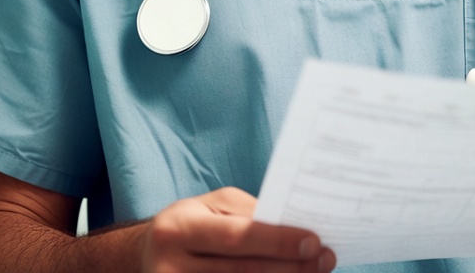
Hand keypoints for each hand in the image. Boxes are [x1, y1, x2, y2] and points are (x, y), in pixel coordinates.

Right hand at [140, 186, 335, 272]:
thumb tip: (292, 226)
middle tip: (325, 259)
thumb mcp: (212, 207)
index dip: (276, 240)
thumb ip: (247, 215)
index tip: (314, 241)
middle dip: (289, 267)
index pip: (235, 236)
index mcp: (178, 228)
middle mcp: (171, 266)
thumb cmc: (190, 224)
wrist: (149, 255)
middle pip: (242, 272)